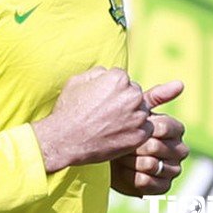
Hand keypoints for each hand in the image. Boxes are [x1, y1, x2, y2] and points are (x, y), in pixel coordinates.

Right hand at [31, 68, 180, 172]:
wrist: (66, 141)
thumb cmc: (69, 109)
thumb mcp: (77, 80)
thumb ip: (98, 72)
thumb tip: (107, 73)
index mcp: (118, 79)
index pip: (122, 77)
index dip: (110, 87)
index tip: (102, 97)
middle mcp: (132, 95)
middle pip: (134, 92)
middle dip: (124, 99)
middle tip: (107, 110)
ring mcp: (137, 117)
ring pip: (141, 110)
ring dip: (131, 114)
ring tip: (111, 122)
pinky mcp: (140, 136)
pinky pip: (146, 128)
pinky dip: (135, 130)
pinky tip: (118, 132)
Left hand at [111, 84, 188, 196]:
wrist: (111, 154)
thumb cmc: (124, 127)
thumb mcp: (137, 109)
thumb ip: (157, 96)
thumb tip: (180, 83)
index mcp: (176, 130)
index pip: (165, 126)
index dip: (144, 127)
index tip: (127, 124)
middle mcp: (180, 150)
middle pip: (156, 146)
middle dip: (133, 144)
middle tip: (118, 141)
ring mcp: (173, 170)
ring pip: (150, 164)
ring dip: (129, 159)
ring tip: (118, 153)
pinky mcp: (163, 187)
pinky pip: (145, 181)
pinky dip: (129, 175)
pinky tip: (121, 169)